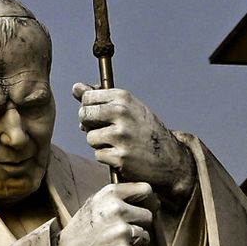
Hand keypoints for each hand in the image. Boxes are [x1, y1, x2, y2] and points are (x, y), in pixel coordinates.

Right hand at [55, 182, 155, 245]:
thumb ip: (116, 199)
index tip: (143, 209)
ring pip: (145, 237)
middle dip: (138, 227)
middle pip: (148, 216)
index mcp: (109, 194)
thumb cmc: (78, 235)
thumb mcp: (93, 206)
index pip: (145, 189)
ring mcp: (122, 231)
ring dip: (134, 245)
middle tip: (120, 234)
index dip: (147, 201)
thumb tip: (145, 196)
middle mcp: (117, 210)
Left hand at [72, 84, 196, 206]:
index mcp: (124, 98)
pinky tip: (121, 155)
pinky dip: (107, 157)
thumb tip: (76, 88)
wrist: (170, 158)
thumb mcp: (129, 108)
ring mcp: (121, 136)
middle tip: (103, 130)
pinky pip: (98, 155)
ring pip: (90, 137)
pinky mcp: (120, 156)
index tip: (97, 114)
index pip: (87, 97)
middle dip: (88, 124)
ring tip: (116, 143)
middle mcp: (122, 113)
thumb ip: (101, 97)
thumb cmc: (145, 130)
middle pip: (84, 115)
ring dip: (99, 143)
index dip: (88, 107)